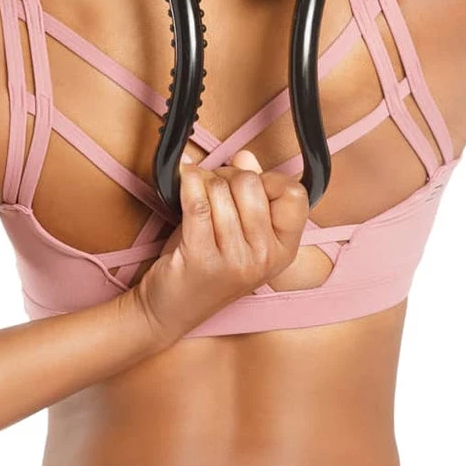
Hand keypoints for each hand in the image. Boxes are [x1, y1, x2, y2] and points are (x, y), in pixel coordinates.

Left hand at [133, 149, 308, 344]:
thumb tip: (246, 157)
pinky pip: (197, 202)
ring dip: (203, 183)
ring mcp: (235, 261)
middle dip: (227, 176)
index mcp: (284, 249)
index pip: (294, 193)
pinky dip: (188, 182)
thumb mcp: (241, 232)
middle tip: (215, 190)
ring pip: (219, 190)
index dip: (269, 179)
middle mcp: (265, 257)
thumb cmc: (207, 264)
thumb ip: (251, 193)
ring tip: (197, 199)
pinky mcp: (202, 259)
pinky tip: (183, 178)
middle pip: (250, 184)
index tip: (250, 183)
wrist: (171, 309)